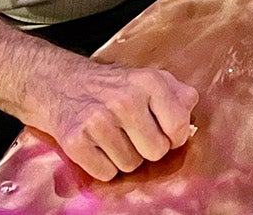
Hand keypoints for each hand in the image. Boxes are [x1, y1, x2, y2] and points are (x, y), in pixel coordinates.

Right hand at [35, 60, 197, 180]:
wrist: (61, 84)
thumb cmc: (114, 87)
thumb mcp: (152, 78)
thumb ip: (180, 94)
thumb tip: (190, 112)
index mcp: (149, 82)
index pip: (179, 128)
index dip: (174, 137)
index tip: (163, 131)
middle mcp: (124, 100)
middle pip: (156, 152)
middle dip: (148, 148)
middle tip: (133, 134)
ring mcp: (98, 120)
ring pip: (131, 165)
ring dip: (124, 157)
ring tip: (113, 136)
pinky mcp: (75, 140)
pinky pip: (106, 173)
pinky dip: (103, 166)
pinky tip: (97, 146)